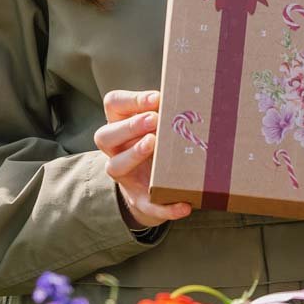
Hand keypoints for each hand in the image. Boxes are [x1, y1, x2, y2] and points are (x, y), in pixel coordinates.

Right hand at [96, 89, 192, 229]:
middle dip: (129, 126)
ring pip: (115, 166)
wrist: (155, 186)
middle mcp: (116, 149)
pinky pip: (149, 205)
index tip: (156, 98)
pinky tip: (184, 206)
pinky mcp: (140, 199)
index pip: (113, 104)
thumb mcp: (161, 127)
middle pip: (105, 135)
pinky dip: (166, 207)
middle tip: (154, 119)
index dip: (131, 100)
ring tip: (152, 144)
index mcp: (121, 124)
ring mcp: (125, 175)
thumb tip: (198, 96)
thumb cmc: (160, 144)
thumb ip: (171, 113)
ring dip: (134, 154)